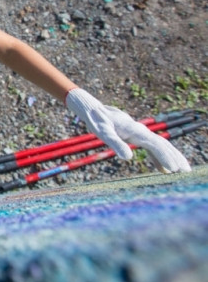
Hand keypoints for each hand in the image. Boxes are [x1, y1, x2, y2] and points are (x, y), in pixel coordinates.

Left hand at [65, 88, 190, 172]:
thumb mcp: (103, 133)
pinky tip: (163, 169)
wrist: (96, 110)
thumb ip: (115, 144)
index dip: (165, 156)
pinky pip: (153, 147)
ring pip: (161, 145)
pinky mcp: (137, 136)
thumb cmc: (98, 121)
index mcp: (135, 131)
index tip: (174, 169)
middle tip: (186, 172)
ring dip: (172, 157)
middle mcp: (141, 131)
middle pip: (163, 144)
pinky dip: (159, 157)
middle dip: (175, 157)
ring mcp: (141, 133)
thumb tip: (128, 158)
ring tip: (182, 170)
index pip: (155, 144)